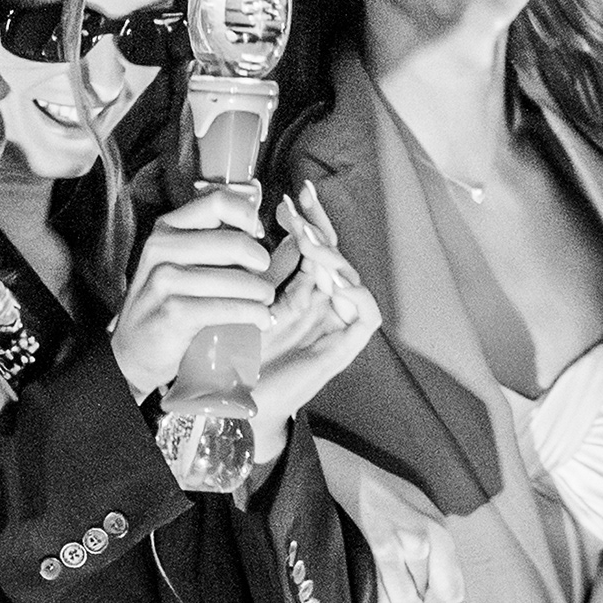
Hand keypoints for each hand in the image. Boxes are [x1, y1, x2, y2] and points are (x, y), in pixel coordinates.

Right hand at [111, 187, 280, 400]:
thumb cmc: (168, 304)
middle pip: (233, 241)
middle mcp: (160, 249)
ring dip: (261, 292)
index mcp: (167, 229)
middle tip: (264, 278)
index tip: (258, 236)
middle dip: (260, 261)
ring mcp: (163, 281)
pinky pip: (226, 307)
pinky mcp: (172, 313)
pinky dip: (252, 314)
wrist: (134, 351)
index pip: (218, 201)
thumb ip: (212, 239)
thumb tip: (258, 221)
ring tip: (265, 303)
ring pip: (234, 278)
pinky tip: (260, 319)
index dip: (248, 216)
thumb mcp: (180, 262)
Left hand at [250, 187, 384, 456]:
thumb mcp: (243, 302)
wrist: (236, 403)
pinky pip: (366, 316)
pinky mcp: (345, 348)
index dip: (305, 221)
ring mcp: (335, 325)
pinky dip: (357, 295)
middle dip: (320, 227)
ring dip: (332, 257)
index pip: (311, 248)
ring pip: (349, 280)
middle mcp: (322, 305)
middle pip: (332, 256)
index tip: (286, 198)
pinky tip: (336, 281)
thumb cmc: (238, 356)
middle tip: (303, 201)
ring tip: (309, 240)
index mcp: (301, 293)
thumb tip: (253, 228)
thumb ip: (256, 271)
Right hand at [338, 459, 465, 602]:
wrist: (340, 471)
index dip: (436, 599)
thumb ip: (432, 544)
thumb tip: (435, 581)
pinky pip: (381, 599)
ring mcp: (397, 547)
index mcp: (440, 532)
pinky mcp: (371, 550)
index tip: (422, 599)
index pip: (451, 591)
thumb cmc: (379, 489)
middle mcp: (423, 540)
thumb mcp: (420, 508)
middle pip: (423, 599)